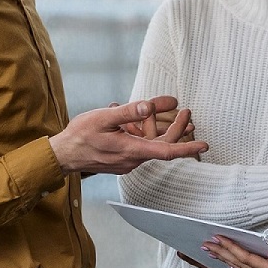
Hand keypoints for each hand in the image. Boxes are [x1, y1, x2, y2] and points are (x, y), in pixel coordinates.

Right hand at [50, 98, 208, 174]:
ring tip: (156, 109)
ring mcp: (127, 162)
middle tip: (186, 111)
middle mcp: (132, 160)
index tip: (204, 145)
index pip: (166, 151)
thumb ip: (129, 112)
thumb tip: (151, 106)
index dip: (187, 148)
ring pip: (149, 144)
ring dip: (155, 128)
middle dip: (177, 129)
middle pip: (162, 145)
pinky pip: (138, 146)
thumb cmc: (80, 135)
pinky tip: (130, 119)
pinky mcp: (122, 161)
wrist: (63, 155)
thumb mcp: (104, 117)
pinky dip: (139, 132)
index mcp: (131, 150)